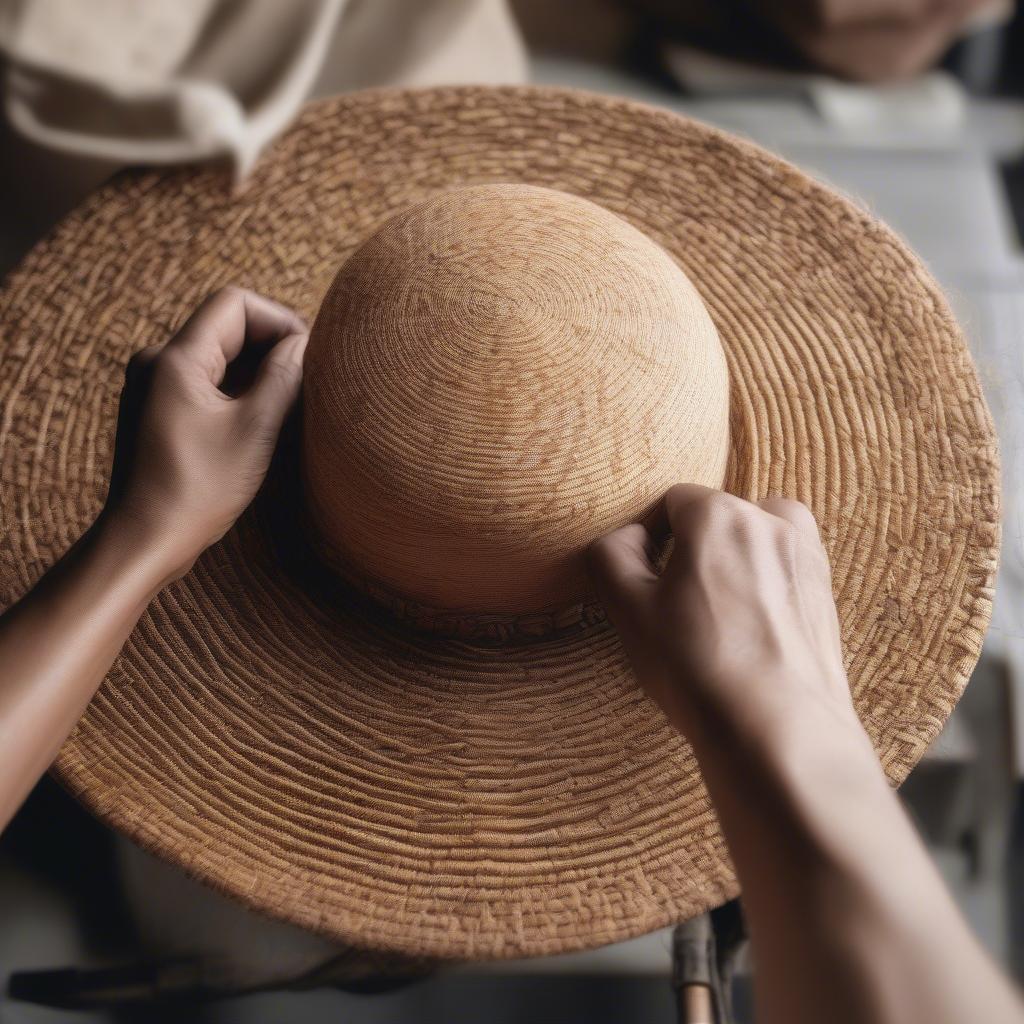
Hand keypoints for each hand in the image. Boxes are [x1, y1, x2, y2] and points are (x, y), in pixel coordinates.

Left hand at [104, 287, 307, 580]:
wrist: (144, 540)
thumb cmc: (197, 489)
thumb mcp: (255, 430)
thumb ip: (283, 378)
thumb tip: (303, 345)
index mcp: (176, 359)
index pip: (235, 304)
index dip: (279, 320)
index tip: (307, 355)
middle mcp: (157, 362)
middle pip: (226, 326)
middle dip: (271, 345)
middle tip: (306, 381)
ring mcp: (153, 386)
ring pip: (218, 355)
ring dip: (257, 370)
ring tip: (288, 405)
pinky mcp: (157, 409)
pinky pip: (205, 380)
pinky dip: (237, 390)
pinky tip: (260, 421)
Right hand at [589, 484, 861, 754]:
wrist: (778, 729)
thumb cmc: (698, 666)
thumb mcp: (628, 610)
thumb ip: (611, 556)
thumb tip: (626, 539)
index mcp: (718, 514)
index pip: (672, 501)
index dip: (649, 536)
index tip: (642, 577)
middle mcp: (769, 521)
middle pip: (718, 515)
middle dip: (693, 547)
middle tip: (676, 600)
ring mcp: (805, 556)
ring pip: (758, 536)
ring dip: (734, 558)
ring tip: (716, 609)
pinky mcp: (826, 592)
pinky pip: (786, 568)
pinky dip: (766, 582)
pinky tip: (750, 628)